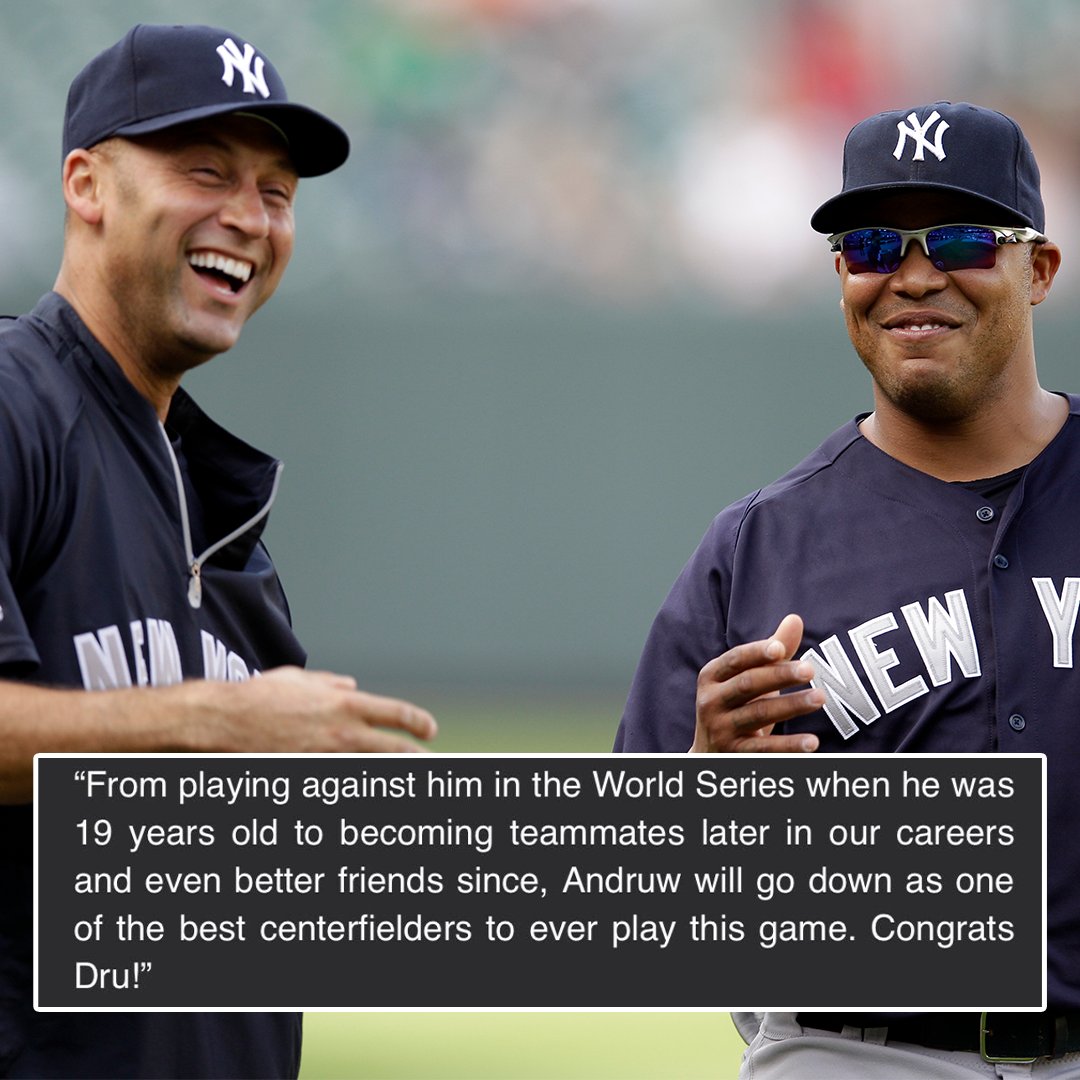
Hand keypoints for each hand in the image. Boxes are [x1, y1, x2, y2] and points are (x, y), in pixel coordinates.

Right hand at [195, 666, 436, 753]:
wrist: (225, 721)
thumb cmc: (260, 697)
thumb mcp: (300, 680)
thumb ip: (330, 683)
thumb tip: (351, 684)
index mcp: (344, 705)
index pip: (396, 713)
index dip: (418, 722)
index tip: (429, 730)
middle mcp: (342, 732)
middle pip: (393, 749)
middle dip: (415, 757)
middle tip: (427, 760)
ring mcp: (327, 756)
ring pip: (371, 767)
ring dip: (387, 771)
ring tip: (405, 775)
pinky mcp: (309, 771)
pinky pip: (341, 777)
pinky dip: (355, 776)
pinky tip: (363, 776)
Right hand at [692, 614, 822, 752]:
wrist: (710, 754)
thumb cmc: (735, 707)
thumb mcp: (747, 680)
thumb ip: (772, 654)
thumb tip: (795, 619)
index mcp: (712, 676)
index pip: (735, 660)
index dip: (756, 653)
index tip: (780, 649)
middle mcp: (711, 701)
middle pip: (748, 684)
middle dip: (779, 676)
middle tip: (810, 669)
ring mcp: (720, 729)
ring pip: (758, 715)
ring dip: (791, 706)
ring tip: (820, 698)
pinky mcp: (734, 754)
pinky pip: (764, 749)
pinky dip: (788, 746)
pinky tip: (812, 742)